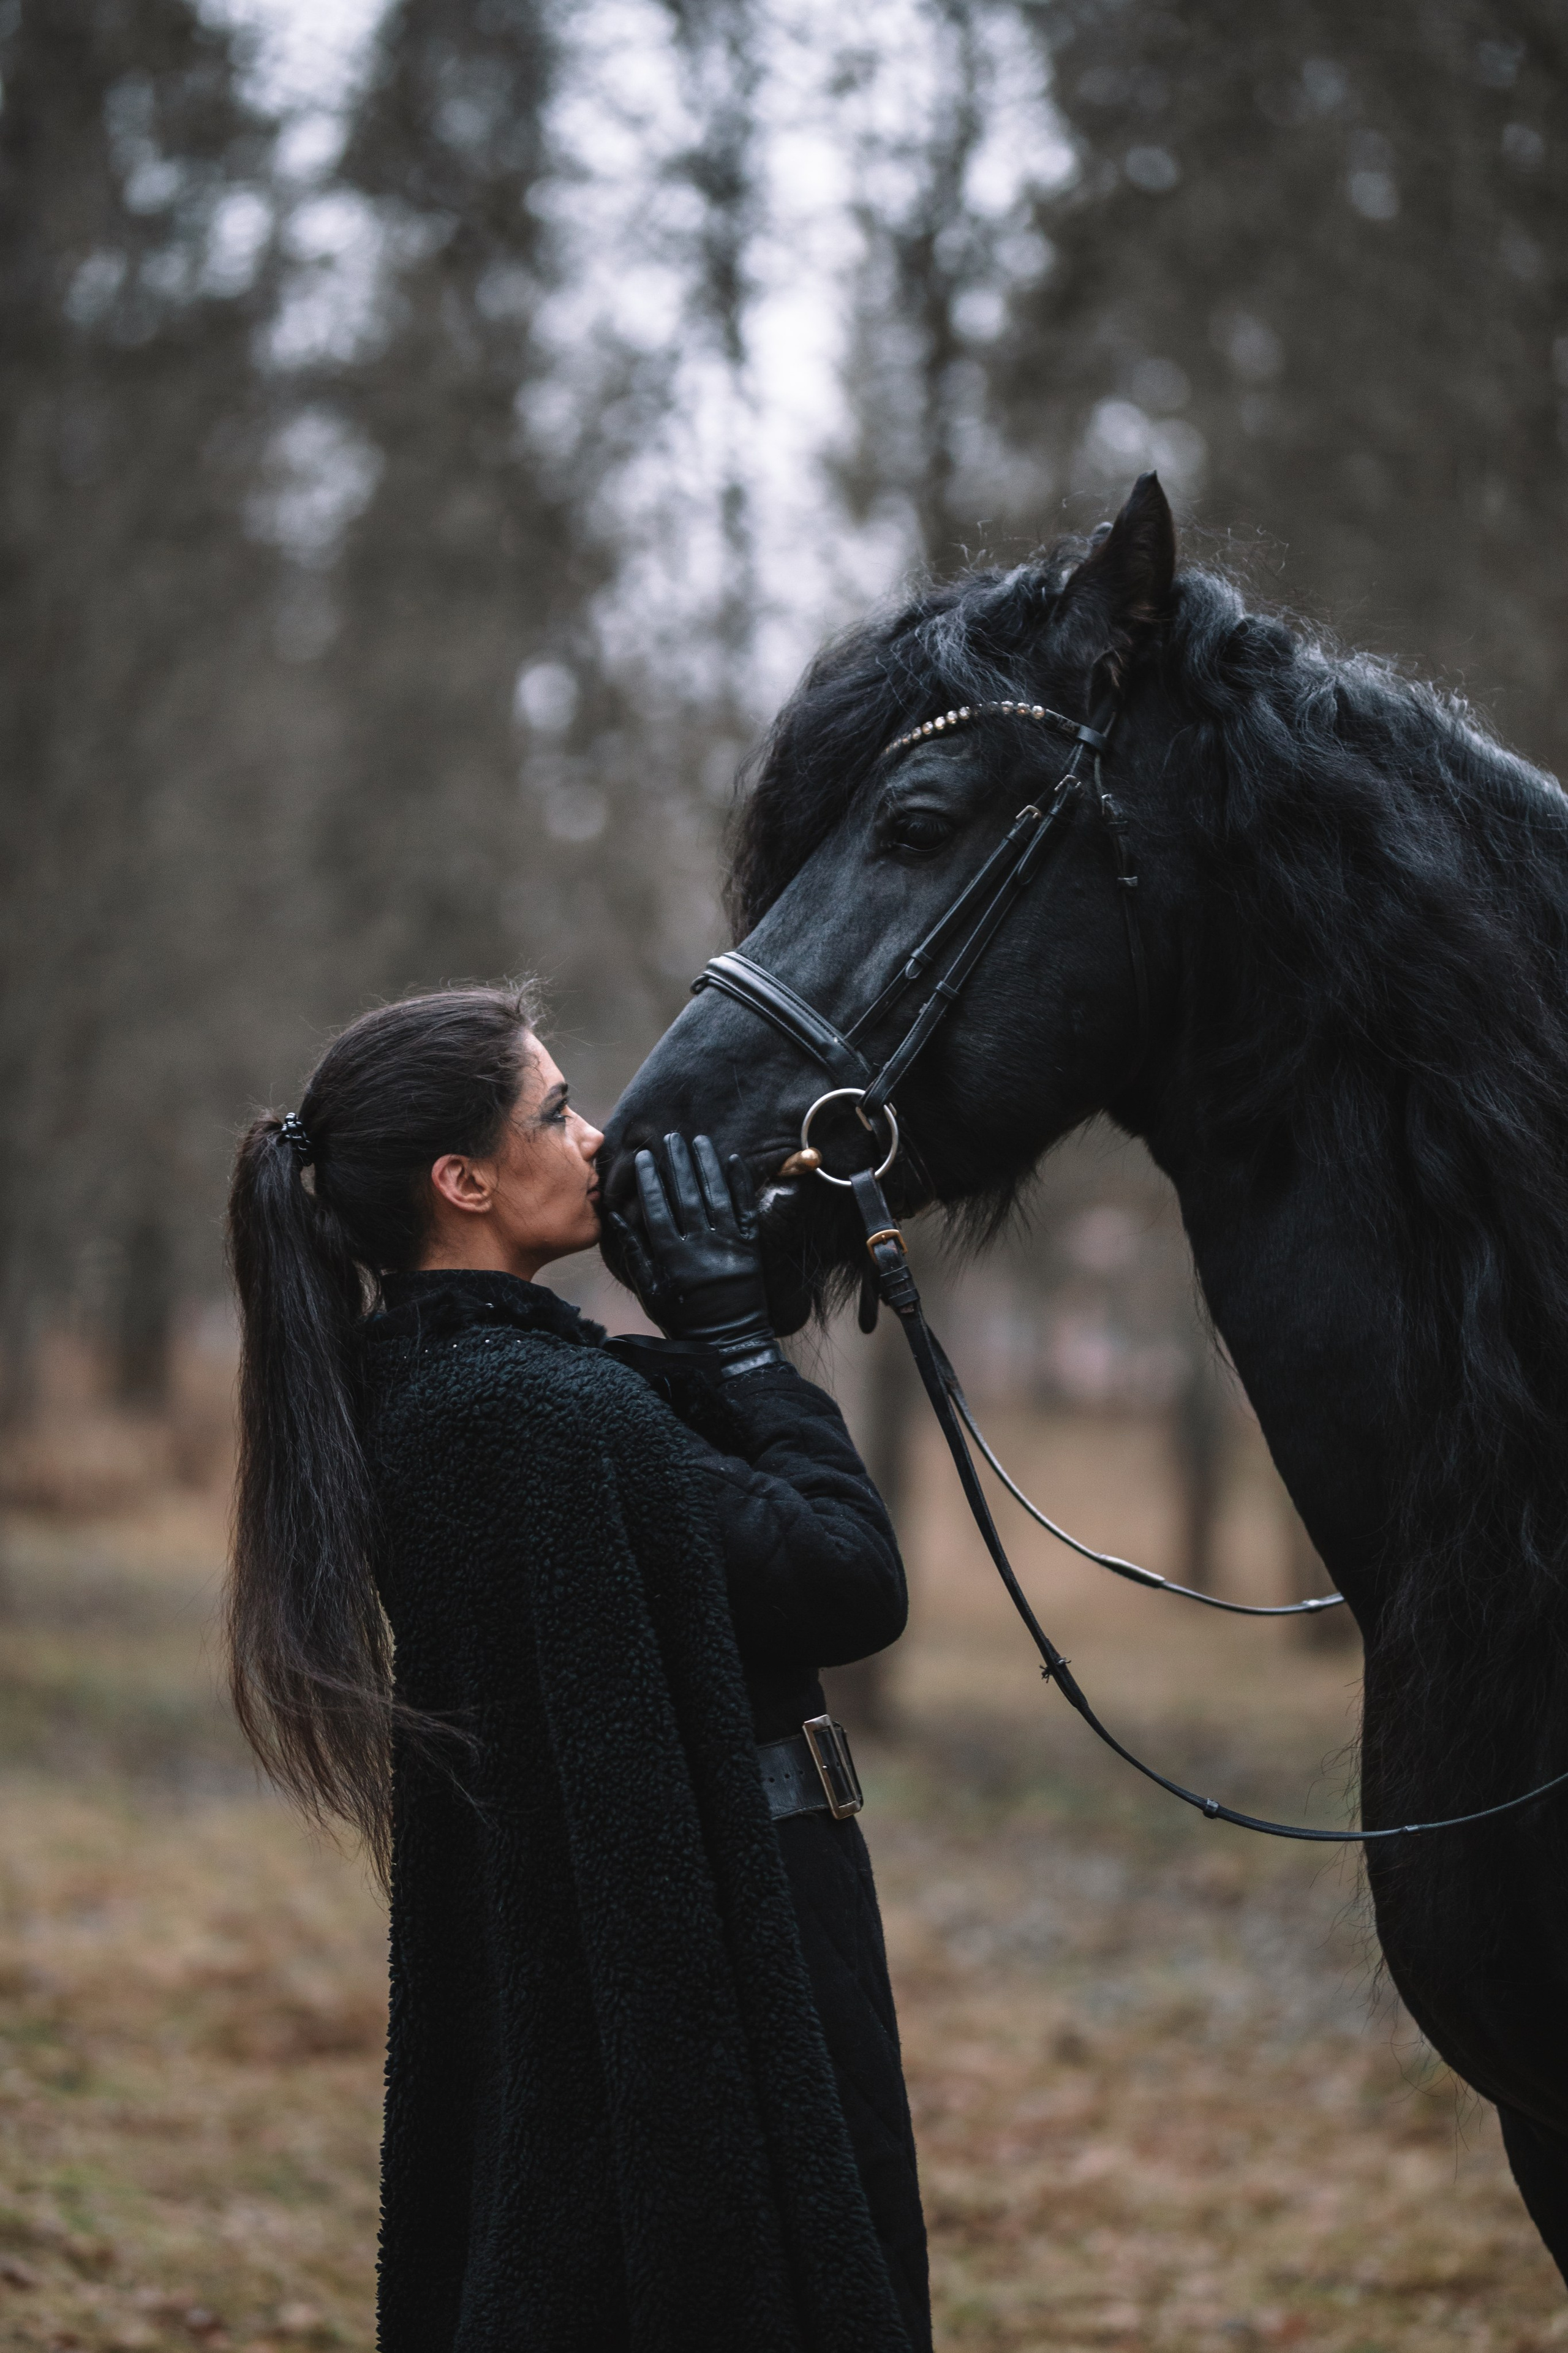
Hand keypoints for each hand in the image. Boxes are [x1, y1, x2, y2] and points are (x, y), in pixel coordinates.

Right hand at [608, 1134, 779, 1372]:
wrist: (726, 1343)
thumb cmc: (680, 1317)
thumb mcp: (648, 1288)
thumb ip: (633, 1251)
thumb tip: (615, 1215)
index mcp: (672, 1257)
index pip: (658, 1208)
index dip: (651, 1181)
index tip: (646, 1156)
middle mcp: (700, 1247)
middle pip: (687, 1195)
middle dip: (678, 1163)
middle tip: (671, 1136)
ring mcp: (728, 1246)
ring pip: (716, 1197)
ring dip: (707, 1165)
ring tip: (699, 1139)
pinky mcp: (751, 1249)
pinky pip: (746, 1211)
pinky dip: (740, 1185)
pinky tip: (733, 1161)